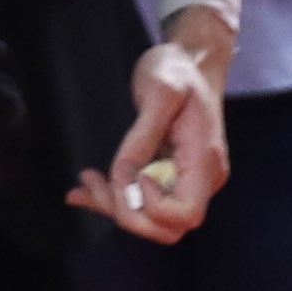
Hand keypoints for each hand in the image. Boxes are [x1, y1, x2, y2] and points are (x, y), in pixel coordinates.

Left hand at [74, 27, 232, 239]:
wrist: (191, 63)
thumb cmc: (178, 71)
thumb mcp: (160, 91)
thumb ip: (142, 134)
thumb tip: (125, 172)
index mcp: (204, 161)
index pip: (185, 214)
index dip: (153, 207)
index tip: (134, 173)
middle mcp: (202, 179)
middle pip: (167, 227)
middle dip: (127, 213)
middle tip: (96, 180)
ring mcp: (187, 180)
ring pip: (151, 220)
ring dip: (114, 207)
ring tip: (86, 180)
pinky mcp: (171, 177)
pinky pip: (143, 202)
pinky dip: (114, 200)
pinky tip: (87, 187)